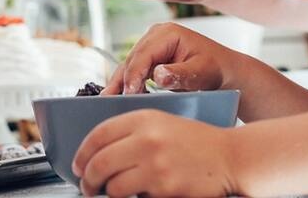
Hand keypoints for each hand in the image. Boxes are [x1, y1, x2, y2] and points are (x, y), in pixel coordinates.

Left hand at [73, 110, 238, 197]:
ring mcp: (156, 164)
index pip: (99, 134)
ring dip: (106, 192)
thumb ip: (133, 133)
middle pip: (99, 162)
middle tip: (87, 185)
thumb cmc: (197, 142)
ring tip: (109, 192)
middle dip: (87, 178)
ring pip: (112, 185)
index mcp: (145, 118)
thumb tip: (98, 153)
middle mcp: (147, 139)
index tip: (78, 163)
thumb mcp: (164, 124)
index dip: (82, 152)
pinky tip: (134, 194)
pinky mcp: (164, 188)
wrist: (230, 157)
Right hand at [103, 23, 240, 94]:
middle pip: (132, 59)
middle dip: (123, 81)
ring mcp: (151, 45)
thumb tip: (157, 75)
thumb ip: (179, 74)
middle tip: (113, 102)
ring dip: (120, 84)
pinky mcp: (150, 57)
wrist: (225, 72)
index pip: (144, 54)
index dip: (134, 74)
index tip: (129, 93)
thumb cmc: (216, 69)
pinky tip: (119, 98)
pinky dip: (127, 84)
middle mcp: (156, 35)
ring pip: (129, 65)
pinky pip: (134, 71)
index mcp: (168, 33)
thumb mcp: (201, 72)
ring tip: (108, 102)